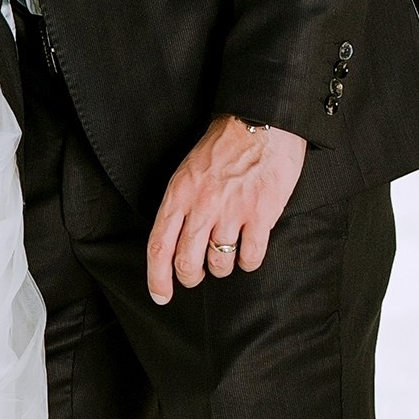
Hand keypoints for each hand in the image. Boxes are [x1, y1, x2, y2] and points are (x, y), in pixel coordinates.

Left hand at [146, 115, 308, 303]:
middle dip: (190, 278)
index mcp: (179, 194)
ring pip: (219, 264)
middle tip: (196, 277)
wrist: (261, 123)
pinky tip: (248, 252)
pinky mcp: (261, 215)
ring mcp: (232, 212)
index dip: (156, 277)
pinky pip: (250, 257)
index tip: (160, 295)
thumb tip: (175, 237)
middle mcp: (201, 206)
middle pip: (186, 262)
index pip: (159, 246)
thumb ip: (181, 203)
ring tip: (226, 256)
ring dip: (221, 268)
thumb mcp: (188, 170)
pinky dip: (248, 262)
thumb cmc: (225, 146)